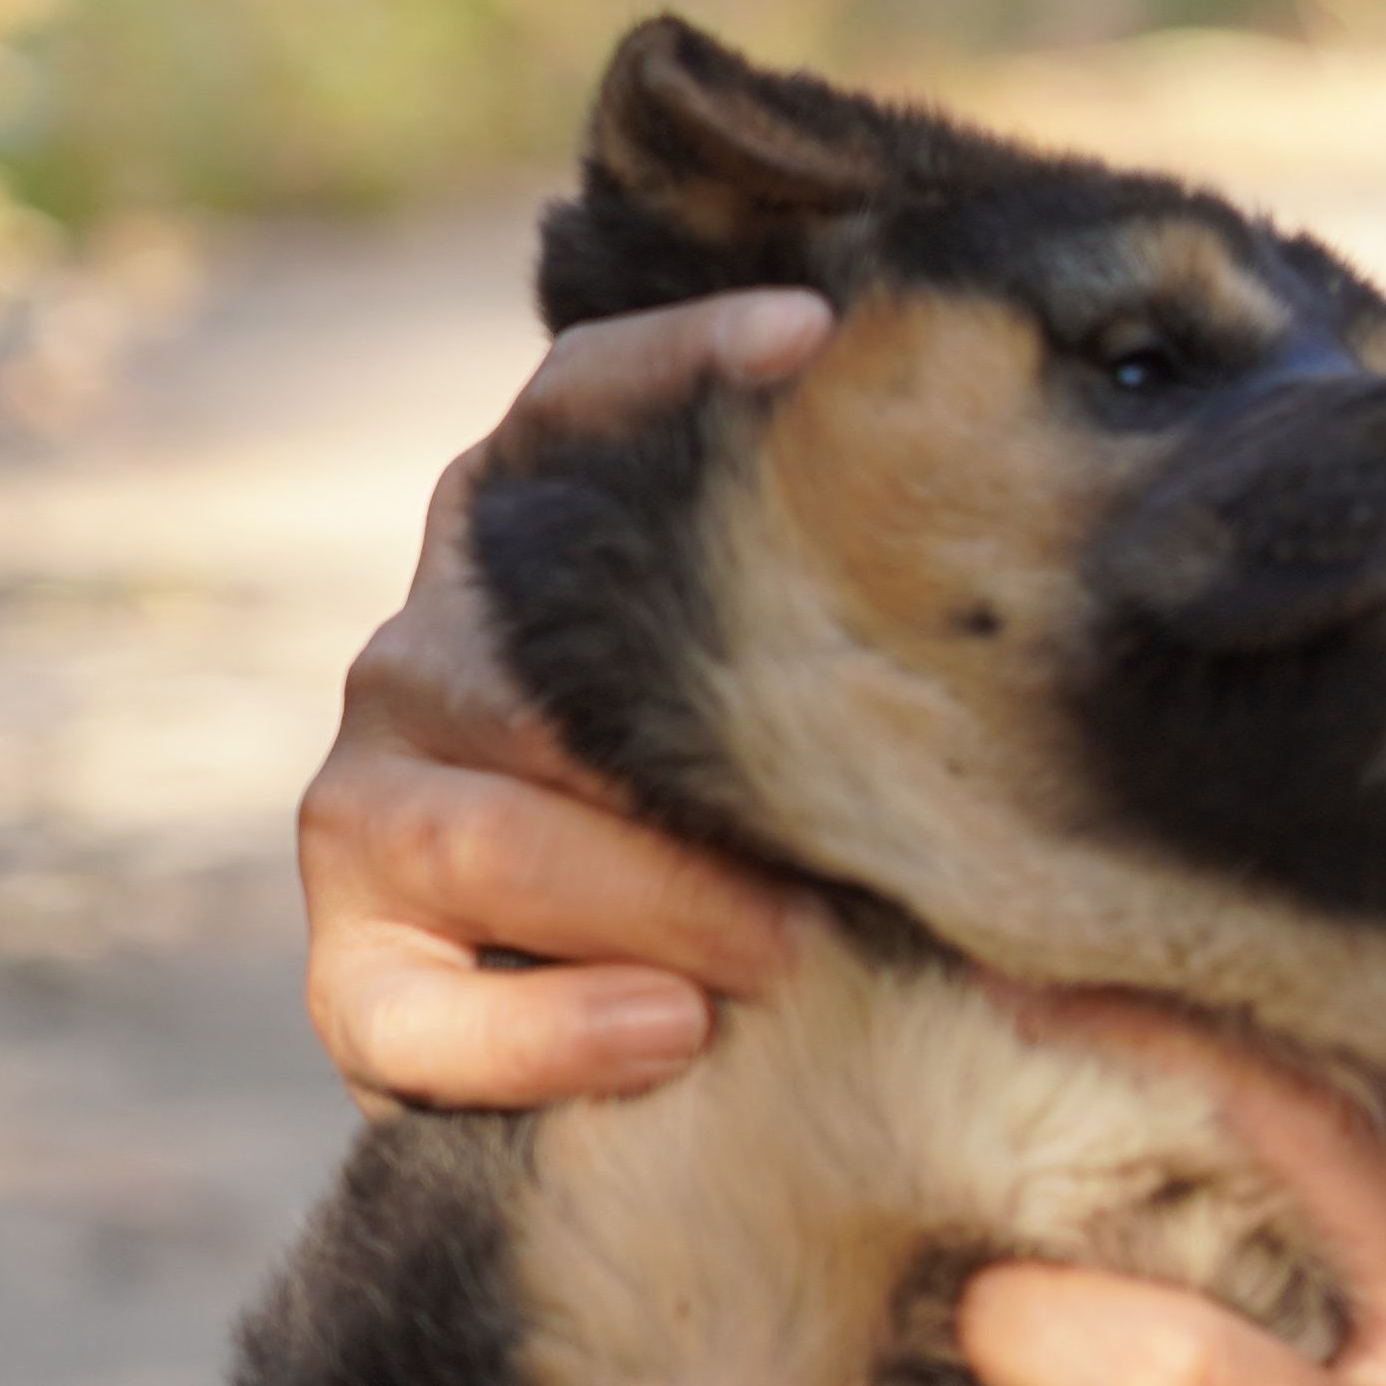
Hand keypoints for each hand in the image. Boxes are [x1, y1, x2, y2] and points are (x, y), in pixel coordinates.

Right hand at [298, 292, 836, 1108]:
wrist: (658, 1045)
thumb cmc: (781, 850)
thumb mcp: (833, 743)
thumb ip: (875, 682)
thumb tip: (1033, 619)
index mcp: (526, 543)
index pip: (572, 403)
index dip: (679, 362)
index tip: (813, 339)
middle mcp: (430, 650)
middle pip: (547, 678)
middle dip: (713, 765)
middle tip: (877, 842)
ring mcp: (370, 804)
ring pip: (490, 838)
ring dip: (660, 899)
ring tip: (796, 954)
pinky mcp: (352, 967)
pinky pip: (414, 1010)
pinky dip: (551, 1030)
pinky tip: (674, 1031)